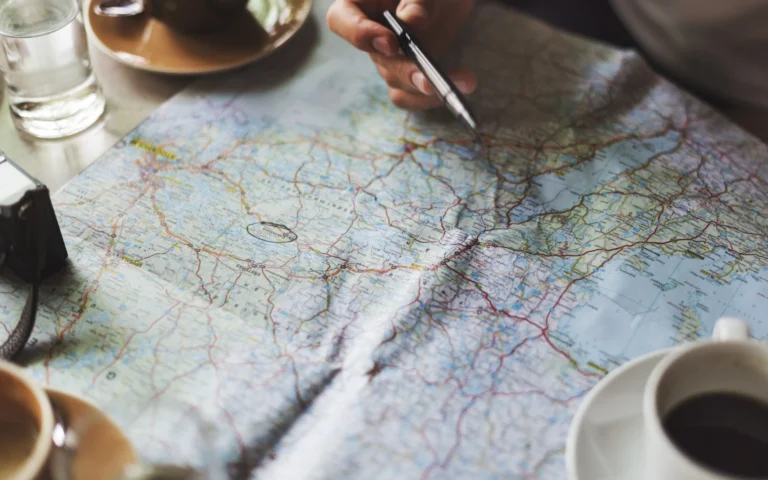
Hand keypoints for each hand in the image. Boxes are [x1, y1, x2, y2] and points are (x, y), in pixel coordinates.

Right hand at [327, 0, 476, 109]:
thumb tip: (413, 20)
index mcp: (359, 4)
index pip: (341, 20)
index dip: (360, 34)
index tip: (390, 42)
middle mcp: (369, 34)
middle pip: (379, 60)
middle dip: (406, 71)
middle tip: (429, 79)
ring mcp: (387, 59)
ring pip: (397, 82)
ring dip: (428, 88)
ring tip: (465, 81)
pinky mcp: (405, 75)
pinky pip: (411, 96)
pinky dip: (435, 97)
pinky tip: (462, 86)